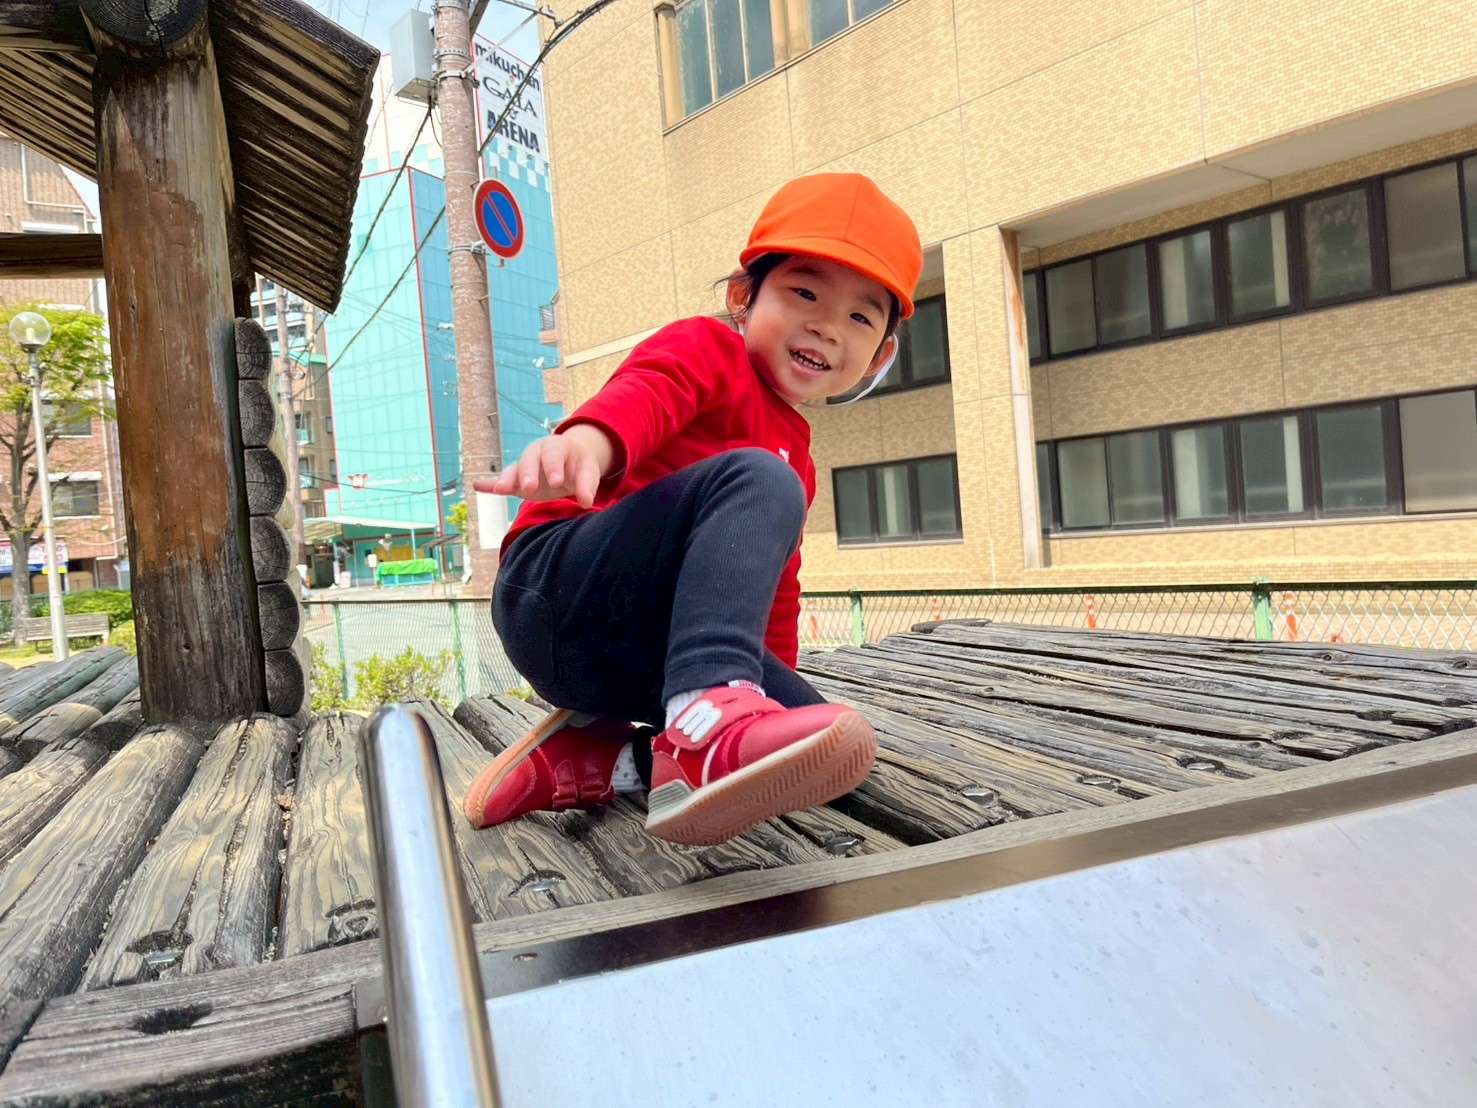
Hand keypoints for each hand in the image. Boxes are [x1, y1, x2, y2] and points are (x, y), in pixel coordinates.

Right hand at [473, 424, 613, 507]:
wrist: (569, 461)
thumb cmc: (579, 466)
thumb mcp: (588, 472)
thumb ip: (587, 485)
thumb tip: (587, 502)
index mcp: (556, 446)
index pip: (553, 455)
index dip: (554, 467)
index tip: (557, 482)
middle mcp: (536, 453)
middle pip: (529, 460)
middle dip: (528, 473)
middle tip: (529, 487)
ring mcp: (524, 466)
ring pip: (513, 470)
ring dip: (506, 480)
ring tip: (499, 490)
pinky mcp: (516, 480)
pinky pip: (501, 480)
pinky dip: (489, 483)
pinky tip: (477, 486)